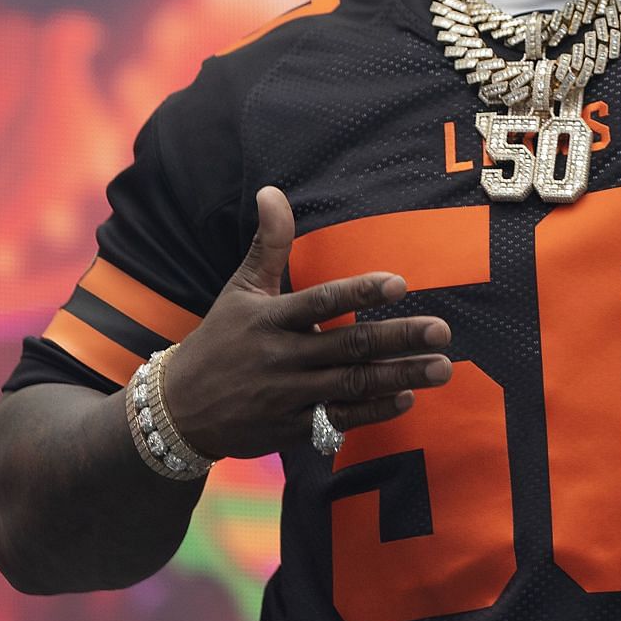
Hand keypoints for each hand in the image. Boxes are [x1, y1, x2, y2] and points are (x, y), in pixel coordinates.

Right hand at [160, 187, 452, 459]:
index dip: (359, 293)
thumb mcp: (239, 290)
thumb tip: (271, 191)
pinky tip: (406, 399)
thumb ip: (268, 244)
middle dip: (398, 339)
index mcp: (269, 319)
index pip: (321, 301)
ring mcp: (287, 396)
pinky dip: (372, 411)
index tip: (400, 283)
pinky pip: (338, 420)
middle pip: (348, 346)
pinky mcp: (291, 429)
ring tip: (441, 368)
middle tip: (442, 332)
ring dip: (400, 377)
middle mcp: (281, 357)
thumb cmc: (219, 340)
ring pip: (352, 385)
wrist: (178, 411)